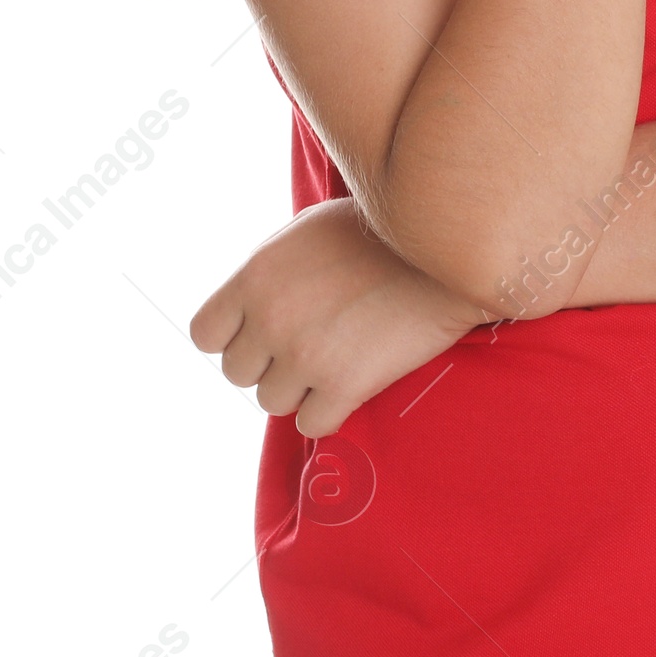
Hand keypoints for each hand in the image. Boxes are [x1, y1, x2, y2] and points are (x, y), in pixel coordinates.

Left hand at [189, 198, 487, 436]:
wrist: (450, 244)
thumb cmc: (381, 232)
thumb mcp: (307, 233)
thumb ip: (268, 273)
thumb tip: (244, 309)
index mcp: (255, 275)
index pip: (205, 335)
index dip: (234, 338)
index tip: (264, 332)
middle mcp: (271, 316)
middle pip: (239, 373)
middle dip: (270, 362)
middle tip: (311, 342)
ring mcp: (306, 354)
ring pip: (272, 401)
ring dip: (300, 387)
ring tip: (337, 356)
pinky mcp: (345, 385)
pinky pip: (312, 424)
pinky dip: (331, 409)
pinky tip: (355, 380)